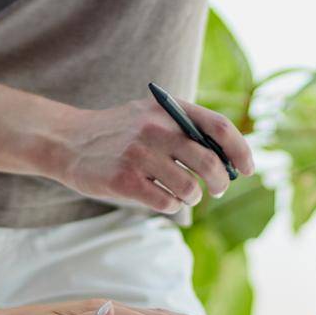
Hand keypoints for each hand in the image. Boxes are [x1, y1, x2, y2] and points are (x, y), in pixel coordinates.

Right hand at [47, 99, 254, 212]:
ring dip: (193, 197)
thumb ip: (185, 130)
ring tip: (184, 194)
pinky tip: (161, 198)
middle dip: (220, 182)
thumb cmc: (120, 134)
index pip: (219, 127)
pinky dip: (171, 205)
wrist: (67, 141)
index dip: (241, 150)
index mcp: (166, 109)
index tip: (248, 168)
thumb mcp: (150, 117)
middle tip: (216, 189)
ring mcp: (138, 154)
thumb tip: (230, 162)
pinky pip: (166, 202)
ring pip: (189, 188)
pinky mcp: (123, 179)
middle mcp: (154, 128)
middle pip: (209, 162)